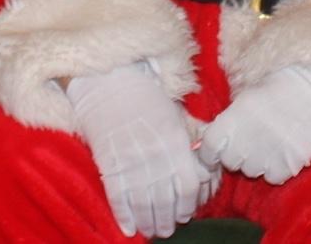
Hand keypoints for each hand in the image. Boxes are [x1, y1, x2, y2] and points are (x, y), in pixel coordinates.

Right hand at [65, 60, 217, 238]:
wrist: (110, 81)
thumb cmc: (146, 95)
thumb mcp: (175, 114)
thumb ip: (187, 141)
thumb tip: (200, 166)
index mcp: (175, 141)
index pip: (188, 186)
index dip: (188, 205)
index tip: (185, 214)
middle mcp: (157, 156)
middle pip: (167, 202)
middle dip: (168, 221)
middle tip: (166, 229)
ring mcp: (132, 162)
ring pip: (144, 205)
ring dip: (149, 223)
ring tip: (151, 230)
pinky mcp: (110, 164)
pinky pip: (119, 199)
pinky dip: (124, 217)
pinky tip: (128, 228)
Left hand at [198, 65, 310, 184]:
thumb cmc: (278, 86)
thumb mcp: (246, 95)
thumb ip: (228, 120)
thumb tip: (209, 141)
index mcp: (233, 118)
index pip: (209, 148)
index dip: (210, 151)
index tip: (216, 151)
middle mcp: (247, 140)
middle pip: (230, 162)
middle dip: (237, 154)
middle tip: (251, 139)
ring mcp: (268, 155)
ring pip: (252, 171)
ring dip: (257, 161)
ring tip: (271, 140)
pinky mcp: (289, 165)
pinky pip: (274, 177)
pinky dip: (277, 168)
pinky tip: (284, 148)